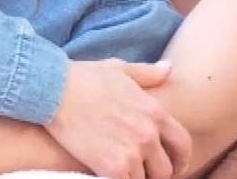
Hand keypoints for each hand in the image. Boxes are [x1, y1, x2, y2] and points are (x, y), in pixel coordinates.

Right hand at [47, 59, 190, 178]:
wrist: (54, 91)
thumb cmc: (84, 78)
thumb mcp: (120, 69)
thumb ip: (148, 73)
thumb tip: (168, 67)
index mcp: (155, 112)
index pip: (182, 144)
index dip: (181, 159)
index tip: (174, 166)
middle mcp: (148, 135)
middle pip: (166, 169)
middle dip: (156, 173)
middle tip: (144, 173)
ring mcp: (132, 152)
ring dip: (136, 178)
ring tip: (124, 172)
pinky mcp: (111, 167)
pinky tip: (109, 174)